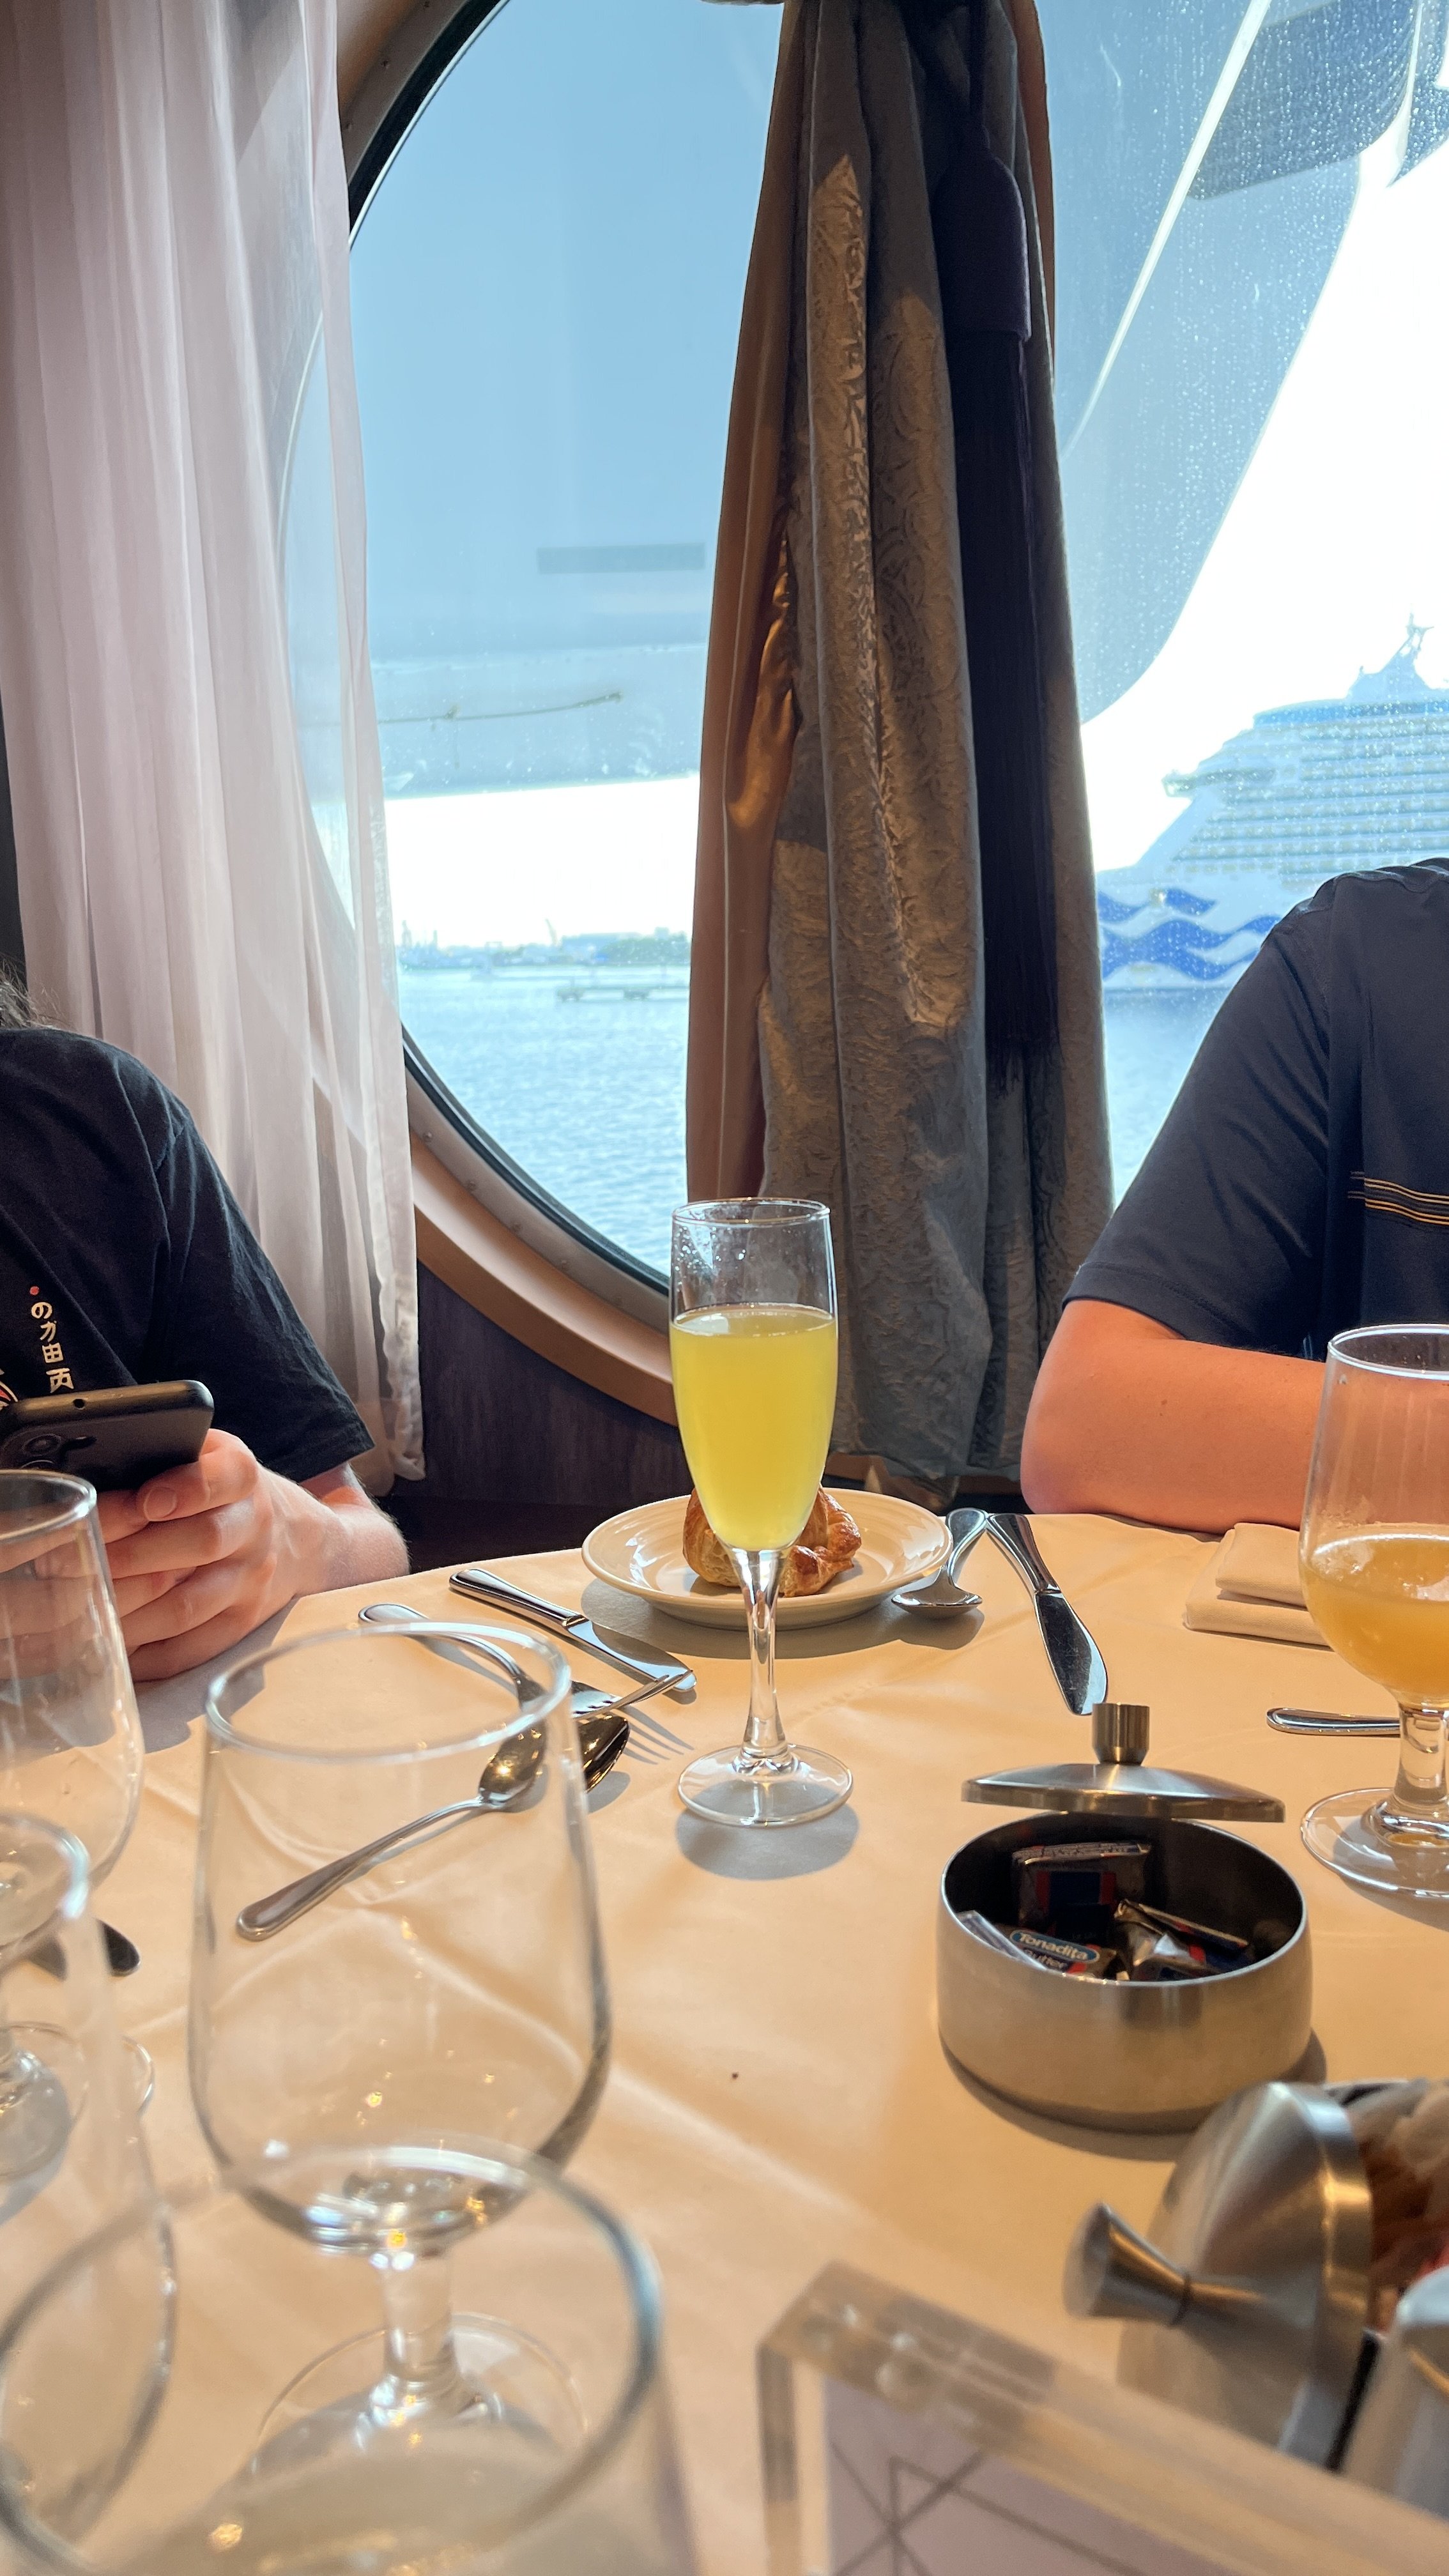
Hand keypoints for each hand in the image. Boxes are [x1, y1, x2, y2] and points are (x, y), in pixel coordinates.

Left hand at [97, 1430, 405, 1681]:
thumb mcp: (207, 1455)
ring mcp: (251, 1582)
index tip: (146, 1500)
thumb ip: (163, 1457)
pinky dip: (146, 1654)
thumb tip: (91, 1475)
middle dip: (132, 1554)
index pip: (223, 1478)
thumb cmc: (223, 1493)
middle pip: (203, 1542)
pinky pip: (191, 1649)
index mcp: (242, 1477)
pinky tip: (111, 1641)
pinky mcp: (240, 1625)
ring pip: (187, 1605)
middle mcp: (254, 1528)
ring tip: (85, 1605)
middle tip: (77, 1560)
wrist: (294, 1537)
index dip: (186, 1489)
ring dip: (129, 1610)